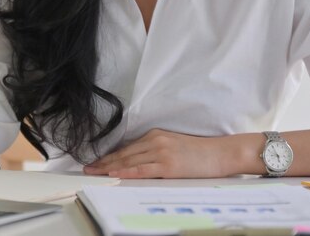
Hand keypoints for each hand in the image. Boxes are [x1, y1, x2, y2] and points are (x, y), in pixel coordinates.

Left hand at [83, 129, 225, 178]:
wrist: (221, 153)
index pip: (126, 148)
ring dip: (109, 168)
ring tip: (94, 172)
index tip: (95, 162)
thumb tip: (133, 161)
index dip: (108, 156)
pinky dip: (126, 172)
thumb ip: (153, 149)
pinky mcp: (168, 165)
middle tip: (87, 168)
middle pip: (123, 154)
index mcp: (155, 135)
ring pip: (128, 161)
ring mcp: (161, 152)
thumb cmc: (199, 152)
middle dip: (103, 162)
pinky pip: (142, 169)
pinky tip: (114, 174)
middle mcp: (155, 141)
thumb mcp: (172, 145)